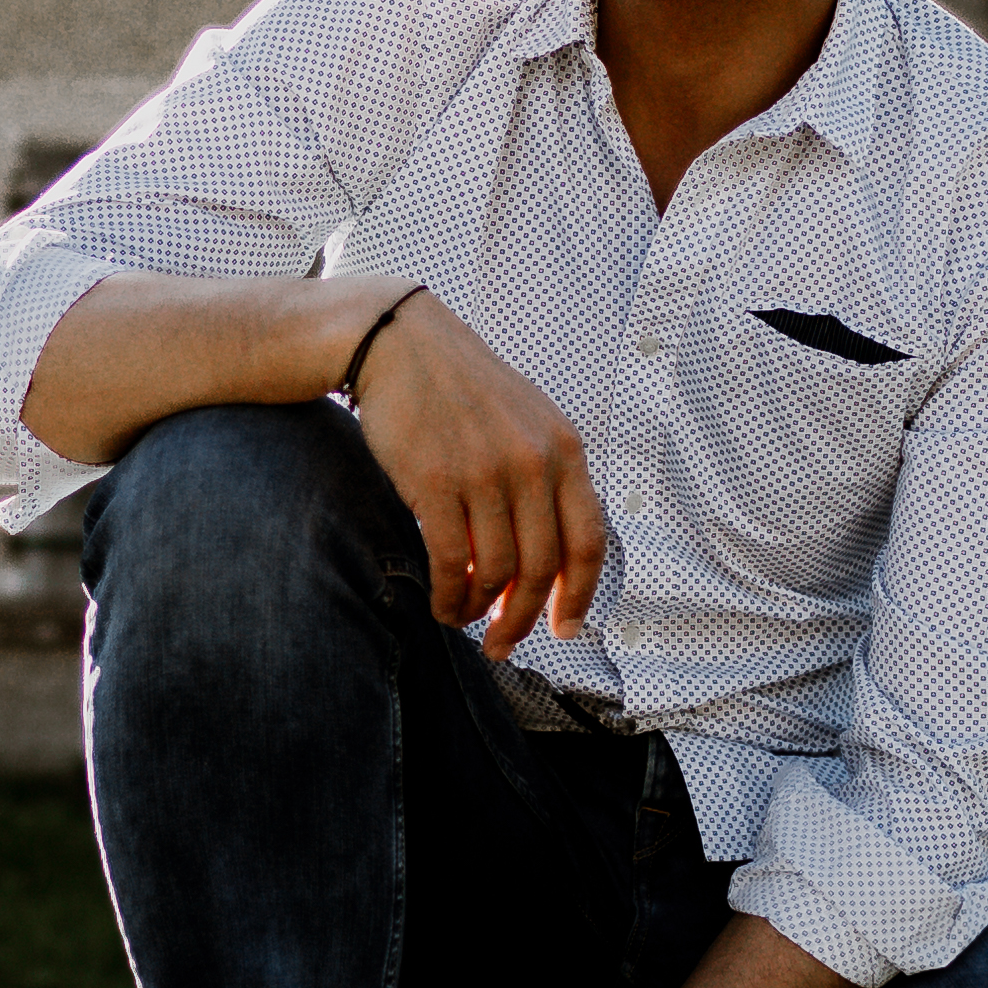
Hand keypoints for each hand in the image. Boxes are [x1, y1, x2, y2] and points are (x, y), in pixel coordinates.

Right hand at [343, 288, 607, 655]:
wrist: (400, 343)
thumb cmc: (462, 389)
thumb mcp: (527, 421)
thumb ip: (546, 480)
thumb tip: (550, 561)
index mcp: (565, 449)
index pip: (588, 541)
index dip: (580, 596)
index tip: (564, 629)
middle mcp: (533, 462)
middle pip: (543, 568)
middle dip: (523, 619)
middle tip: (504, 644)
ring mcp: (486, 472)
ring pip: (497, 571)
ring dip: (480, 610)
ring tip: (464, 618)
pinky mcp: (436, 482)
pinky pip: (454, 562)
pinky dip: (450, 597)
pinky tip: (443, 605)